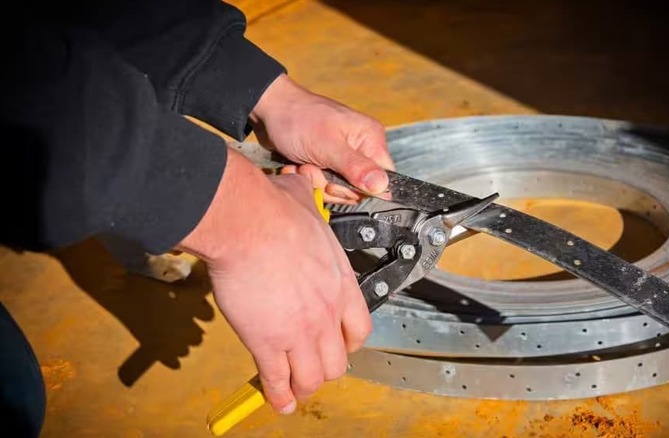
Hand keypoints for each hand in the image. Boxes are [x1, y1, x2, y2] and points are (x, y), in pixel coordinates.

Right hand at [177, 148, 370, 413]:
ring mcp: (300, 332)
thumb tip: (299, 181)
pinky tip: (278, 401)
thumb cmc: (275, 212)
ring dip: (305, 386)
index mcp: (341, 284)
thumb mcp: (305, 200)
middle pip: (339, 360)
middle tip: (314, 367)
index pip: (360, 328)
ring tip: (296, 391)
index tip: (341, 345)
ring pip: (313, 378)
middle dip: (327, 368)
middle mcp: (327, 313)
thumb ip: (307, 197)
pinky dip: (278, 395)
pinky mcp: (268, 343)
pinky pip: (277, 381)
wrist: (249, 224)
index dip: (350, 342)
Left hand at [250, 74, 394, 203]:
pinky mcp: (328, 163)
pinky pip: (326, 184)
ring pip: (340, 190)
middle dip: (332, 186)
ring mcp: (344, 157)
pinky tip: (298, 166)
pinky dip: (310, 180)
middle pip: (359, 189)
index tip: (335, 182)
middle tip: (312, 168)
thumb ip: (356, 168)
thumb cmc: (298, 119)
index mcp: (370, 139)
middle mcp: (361, 148)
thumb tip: (382, 187)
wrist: (268, 110)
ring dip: (318, 182)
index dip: (361, 189)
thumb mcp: (327, 146)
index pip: (383, 179)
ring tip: (303, 165)